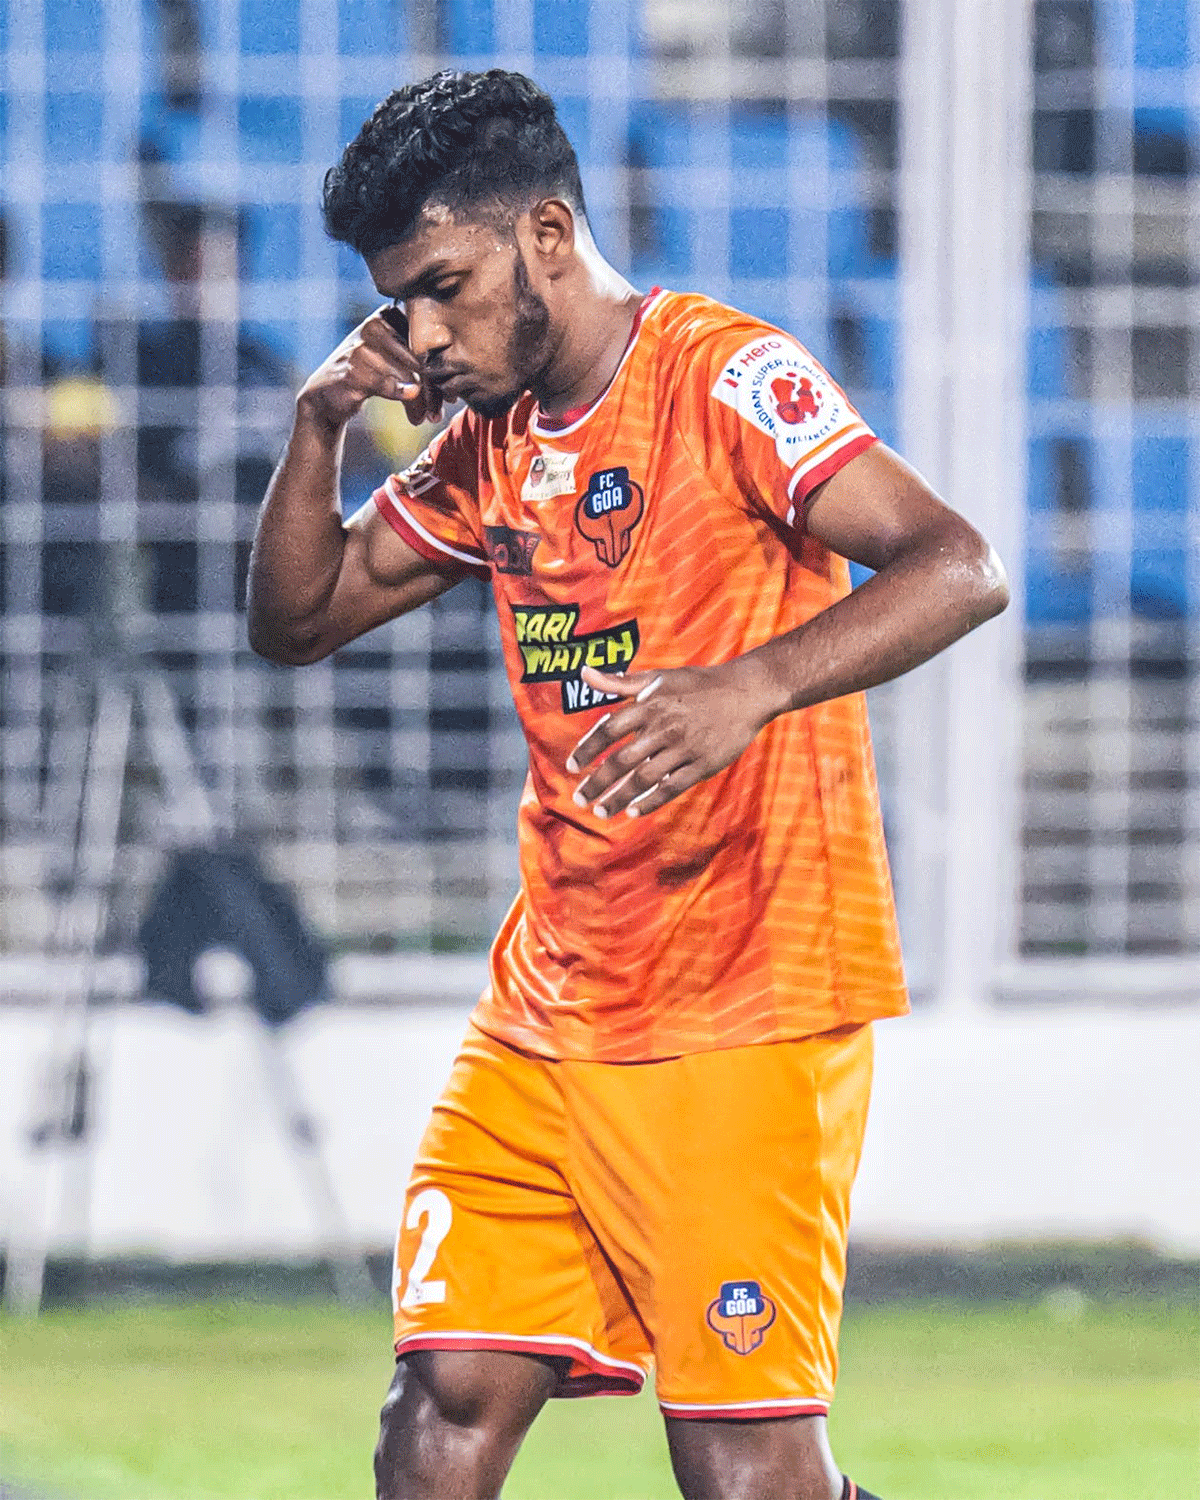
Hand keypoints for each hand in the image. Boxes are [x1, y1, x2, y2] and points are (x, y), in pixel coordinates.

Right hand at [295, 306, 443, 434]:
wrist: (327, 395)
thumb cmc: (369, 376)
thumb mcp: (395, 361)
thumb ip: (421, 360)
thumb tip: (458, 379)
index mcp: (387, 315)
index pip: (425, 342)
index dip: (441, 371)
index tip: (451, 397)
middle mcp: (374, 326)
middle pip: (419, 358)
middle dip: (433, 391)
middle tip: (438, 413)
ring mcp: (361, 346)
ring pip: (408, 375)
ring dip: (420, 403)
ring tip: (424, 419)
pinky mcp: (352, 369)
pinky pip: (388, 385)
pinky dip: (403, 398)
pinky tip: (414, 414)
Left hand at [565, 659, 779, 818]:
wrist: (746, 692)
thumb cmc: (698, 684)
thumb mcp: (659, 677)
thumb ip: (620, 682)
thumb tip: (584, 672)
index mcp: (650, 705)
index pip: (608, 729)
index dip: (587, 749)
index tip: (571, 767)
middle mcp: (663, 727)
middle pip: (622, 760)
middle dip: (597, 782)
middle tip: (579, 800)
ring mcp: (684, 748)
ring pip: (644, 779)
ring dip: (619, 797)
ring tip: (601, 811)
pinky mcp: (703, 764)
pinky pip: (672, 788)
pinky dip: (651, 801)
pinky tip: (633, 810)